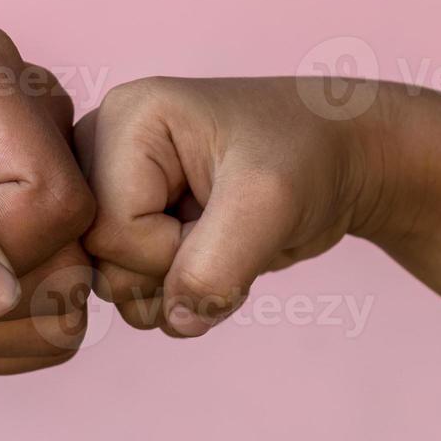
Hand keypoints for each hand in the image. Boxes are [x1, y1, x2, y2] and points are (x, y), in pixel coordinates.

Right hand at [76, 77, 389, 337]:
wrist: (341, 161)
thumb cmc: (309, 157)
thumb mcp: (269, 204)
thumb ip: (216, 267)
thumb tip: (176, 322)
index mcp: (125, 119)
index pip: (108, 228)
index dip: (168, 249)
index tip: (223, 215)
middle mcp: (105, 150)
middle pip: (98, 259)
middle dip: (171, 270)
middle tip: (225, 230)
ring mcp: (117, 190)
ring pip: (111, 283)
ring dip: (177, 288)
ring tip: (223, 242)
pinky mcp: (135, 224)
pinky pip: (131, 291)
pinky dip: (179, 294)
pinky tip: (213, 255)